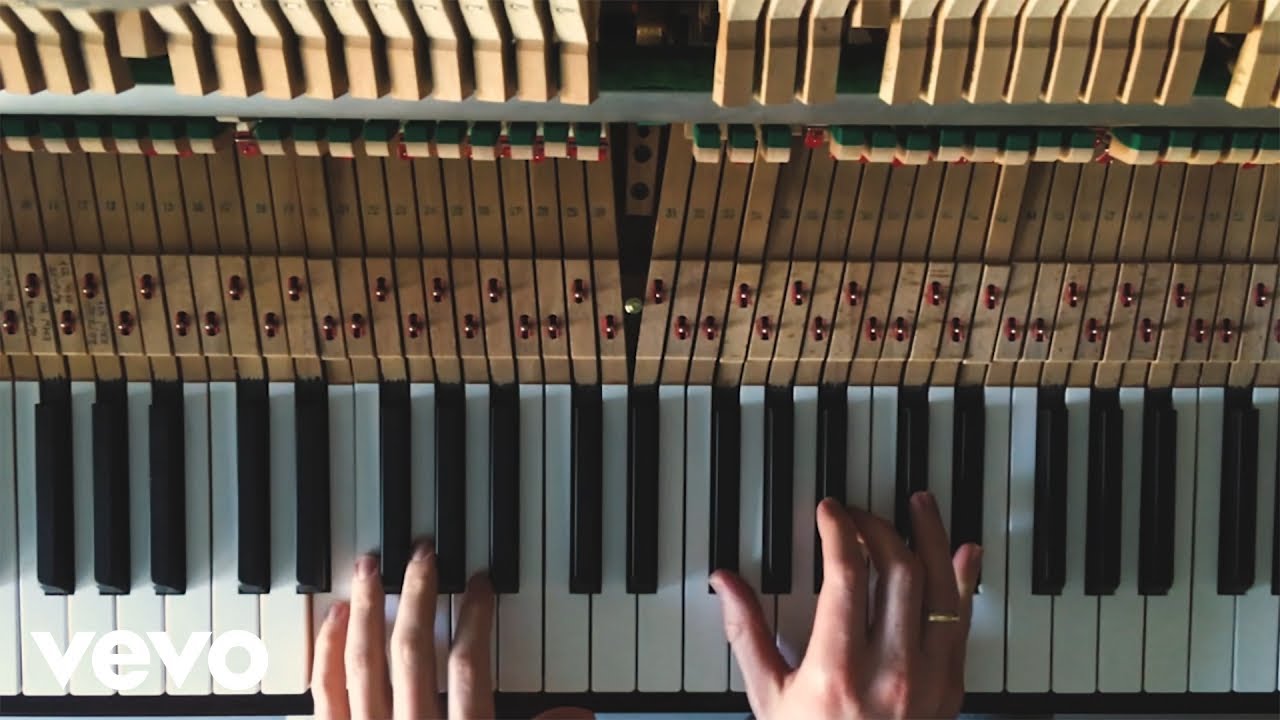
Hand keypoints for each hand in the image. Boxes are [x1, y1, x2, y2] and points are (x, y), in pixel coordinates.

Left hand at [310, 544, 592, 719]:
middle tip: (422, 551)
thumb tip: (579, 714)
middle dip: (416, 595)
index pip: (471, 667)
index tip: (479, 583)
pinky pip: (323, 695)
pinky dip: (327, 652)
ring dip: (366, 609)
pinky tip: (336, 619)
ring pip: (360, 664)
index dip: (476, 617)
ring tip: (371, 567)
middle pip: (410, 653)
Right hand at [711, 493, 981, 719]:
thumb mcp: (768, 698)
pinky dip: (966, 581)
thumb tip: (725, 582)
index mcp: (839, 670)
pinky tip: (963, 553)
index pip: (847, 574)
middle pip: (899, 570)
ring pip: (941, 587)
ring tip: (920, 505)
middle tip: (860, 514)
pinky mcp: (952, 687)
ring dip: (932, 538)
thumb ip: (747, 633)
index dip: (839, 530)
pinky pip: (964, 620)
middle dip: (878, 528)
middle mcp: (892, 671)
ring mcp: (930, 679)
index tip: (830, 512)